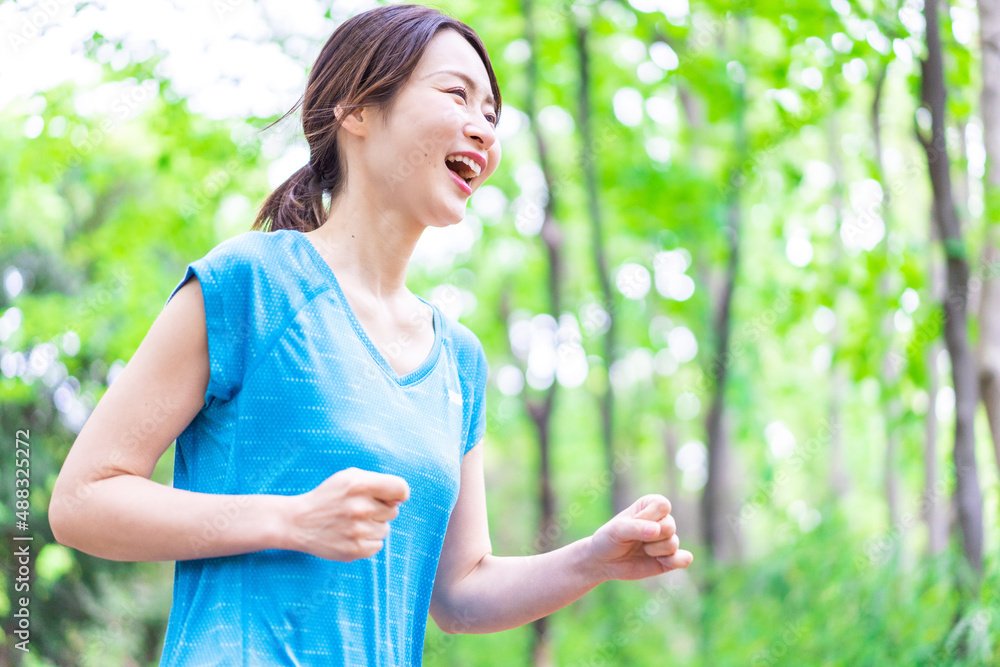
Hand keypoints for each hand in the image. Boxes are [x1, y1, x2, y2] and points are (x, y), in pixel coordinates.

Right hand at [285, 467, 409, 561]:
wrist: (298, 522)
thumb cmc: (328, 497)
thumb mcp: (348, 478)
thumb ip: (377, 482)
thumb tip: (401, 498)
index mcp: (359, 484)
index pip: (401, 488)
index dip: (399, 493)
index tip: (391, 497)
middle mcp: (360, 507)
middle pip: (393, 511)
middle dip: (380, 509)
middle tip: (358, 510)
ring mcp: (357, 530)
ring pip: (385, 529)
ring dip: (373, 526)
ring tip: (352, 523)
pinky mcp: (355, 550)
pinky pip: (378, 545)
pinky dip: (368, 541)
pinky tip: (350, 535)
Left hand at [586, 494, 692, 582]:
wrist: (604, 562)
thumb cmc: (608, 539)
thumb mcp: (616, 530)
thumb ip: (636, 528)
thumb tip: (657, 531)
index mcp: (650, 506)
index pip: (662, 505)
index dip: (648, 517)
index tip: (633, 522)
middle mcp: (661, 521)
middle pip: (670, 526)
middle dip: (651, 536)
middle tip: (635, 540)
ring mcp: (666, 540)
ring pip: (673, 543)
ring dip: (654, 550)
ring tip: (642, 550)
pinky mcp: (669, 559)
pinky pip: (684, 559)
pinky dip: (677, 561)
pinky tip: (662, 562)